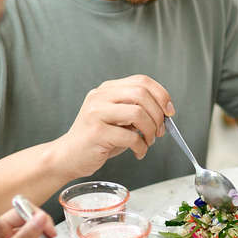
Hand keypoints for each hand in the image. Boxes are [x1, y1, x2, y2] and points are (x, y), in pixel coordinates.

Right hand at [53, 75, 174, 178]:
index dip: (161, 94)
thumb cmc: (97, 139)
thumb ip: (137, 110)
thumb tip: (165, 112)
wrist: (68, 156)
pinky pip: (130, 137)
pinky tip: (139, 152)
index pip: (141, 81)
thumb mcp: (118, 118)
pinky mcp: (96, 133)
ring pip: (138, 113)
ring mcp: (96, 113)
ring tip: (148, 142)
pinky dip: (141, 147)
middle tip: (159, 131)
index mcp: (107, 90)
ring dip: (150, 131)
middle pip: (141, 94)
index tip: (169, 111)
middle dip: (158, 115)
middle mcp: (100, 97)